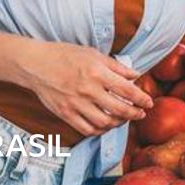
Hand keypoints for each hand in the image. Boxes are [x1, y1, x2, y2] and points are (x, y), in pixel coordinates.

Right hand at [26, 41, 153, 136]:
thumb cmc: (65, 55)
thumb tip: (135, 76)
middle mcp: (88, 89)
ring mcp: (76, 103)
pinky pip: (87, 129)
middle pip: (119, 109)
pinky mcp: (65, 113)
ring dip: (118, 124)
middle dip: (134, 114)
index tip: (149, 102)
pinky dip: (100, 130)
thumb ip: (116, 66)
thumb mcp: (93, 53)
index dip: (142, 99)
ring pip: (105, 123)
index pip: (127, 90)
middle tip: (140, 114)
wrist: (36, 64)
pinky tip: (105, 125)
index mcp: (97, 72)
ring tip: (123, 119)